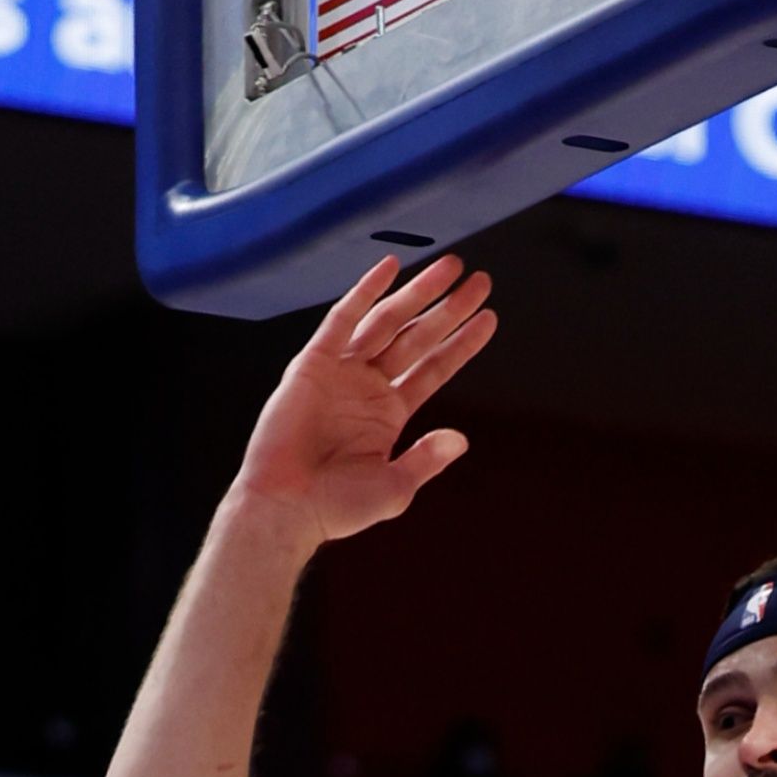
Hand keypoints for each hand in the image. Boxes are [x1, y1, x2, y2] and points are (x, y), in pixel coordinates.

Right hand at [231, 254, 497, 543]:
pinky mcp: (312, 364)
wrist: (287, 508)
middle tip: (480, 281)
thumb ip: (428, 458)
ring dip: (418, 293)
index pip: (435, 368)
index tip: (489, 318)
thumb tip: (461, 439)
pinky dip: (364, 292)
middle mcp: (368, 386)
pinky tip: (390, 269)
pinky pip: (341, 320)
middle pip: (417, 337)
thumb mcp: (396, 486)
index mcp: (389, 412)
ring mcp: (341, 372)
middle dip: (448, 308)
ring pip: (387, 322)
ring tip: (451, 267)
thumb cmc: (336, 506)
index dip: (462, 343)